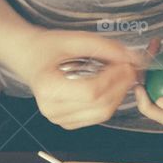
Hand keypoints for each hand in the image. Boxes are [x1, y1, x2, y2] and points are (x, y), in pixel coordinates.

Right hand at [10, 30, 143, 129]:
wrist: (29, 58)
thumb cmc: (47, 48)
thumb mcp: (74, 39)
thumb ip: (105, 47)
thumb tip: (132, 58)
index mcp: (48, 88)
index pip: (91, 91)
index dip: (115, 79)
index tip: (127, 64)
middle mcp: (51, 108)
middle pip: (99, 106)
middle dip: (121, 87)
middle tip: (130, 68)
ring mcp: (58, 118)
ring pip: (102, 114)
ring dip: (118, 95)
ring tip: (121, 76)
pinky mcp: (67, 122)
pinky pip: (97, 117)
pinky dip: (109, 102)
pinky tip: (110, 87)